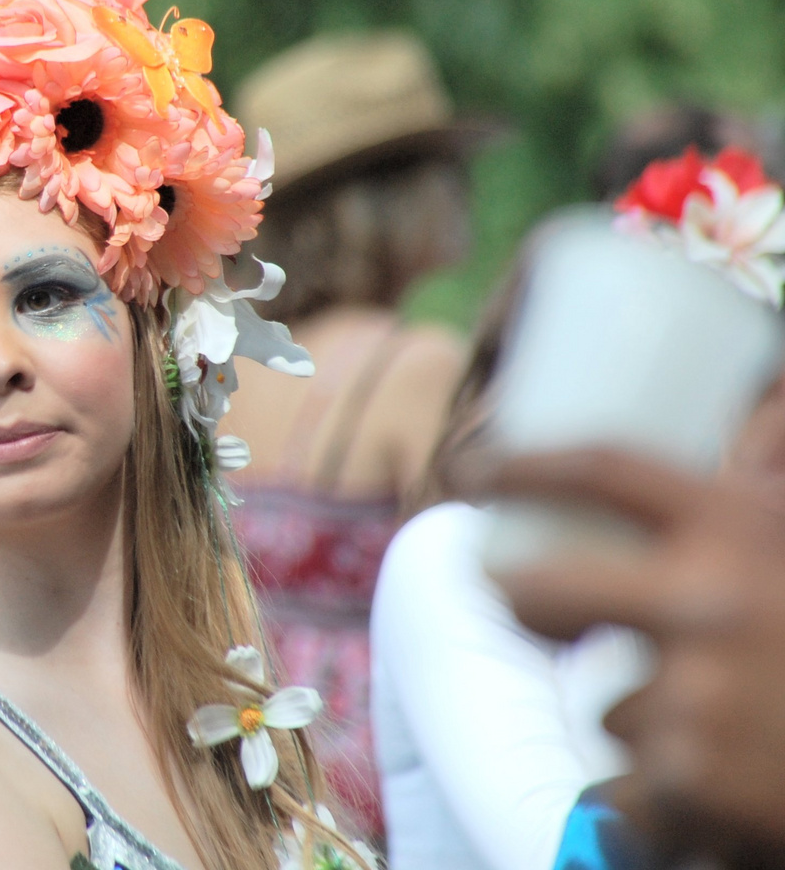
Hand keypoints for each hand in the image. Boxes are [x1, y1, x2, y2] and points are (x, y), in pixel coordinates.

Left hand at [488, 448, 784, 862]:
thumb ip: (756, 509)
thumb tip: (753, 425)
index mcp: (738, 527)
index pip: (599, 466)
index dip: (524, 463)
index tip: (476, 470)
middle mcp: (705, 600)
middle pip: (542, 588)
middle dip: (520, 602)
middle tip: (525, 611)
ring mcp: (691, 693)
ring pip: (610, 709)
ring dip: (658, 729)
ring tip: (741, 740)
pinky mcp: (686, 781)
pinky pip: (631, 791)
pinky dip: (669, 808)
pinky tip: (732, 801)